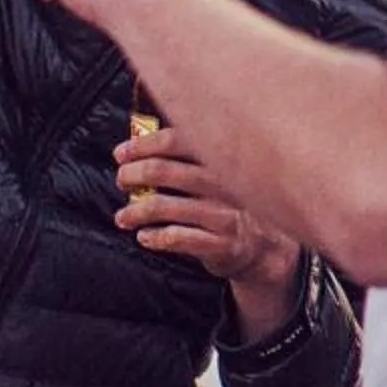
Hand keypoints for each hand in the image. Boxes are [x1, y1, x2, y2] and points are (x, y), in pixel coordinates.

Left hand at [116, 125, 297, 273]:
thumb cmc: (228, 205)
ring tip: (123, 216)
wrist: (264, 245)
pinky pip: (181, 238)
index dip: (144, 144)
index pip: (177, 140)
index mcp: (219, 160)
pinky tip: (144, 237)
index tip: (122, 153)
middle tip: (122, 180)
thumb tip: (139, 143)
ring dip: (137, 210)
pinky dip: (156, 237)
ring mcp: (224, 214)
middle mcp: (222, 183)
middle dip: (134, 174)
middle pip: (166, 171)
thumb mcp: (214, 176)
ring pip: (168, 206)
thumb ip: (184, 159)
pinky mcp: (223, 243)